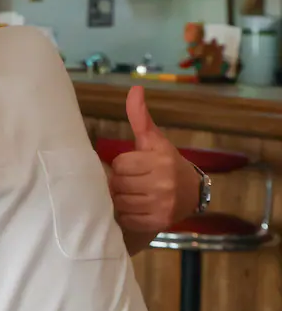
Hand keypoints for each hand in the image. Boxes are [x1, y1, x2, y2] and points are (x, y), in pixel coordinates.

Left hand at [109, 86, 199, 232]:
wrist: (192, 192)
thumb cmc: (165, 163)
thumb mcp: (154, 139)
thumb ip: (140, 117)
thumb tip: (135, 89)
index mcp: (161, 160)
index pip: (120, 164)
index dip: (123, 165)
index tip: (133, 166)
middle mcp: (164, 183)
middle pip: (118, 183)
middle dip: (120, 182)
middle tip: (132, 181)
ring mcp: (163, 204)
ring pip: (120, 202)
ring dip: (121, 198)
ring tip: (133, 194)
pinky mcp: (159, 222)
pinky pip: (127, 219)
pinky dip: (127, 214)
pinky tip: (136, 207)